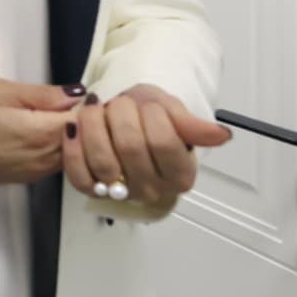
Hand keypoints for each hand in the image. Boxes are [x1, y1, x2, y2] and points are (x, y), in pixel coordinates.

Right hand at [0, 78, 83, 188]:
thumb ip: (41, 93)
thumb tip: (77, 94)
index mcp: (40, 133)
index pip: (87, 122)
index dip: (94, 107)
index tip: (91, 93)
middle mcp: (45, 159)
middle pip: (86, 142)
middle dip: (89, 122)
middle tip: (80, 100)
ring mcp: (38, 172)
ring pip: (75, 154)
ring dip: (75, 136)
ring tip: (62, 113)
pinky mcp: (28, 178)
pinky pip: (57, 162)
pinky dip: (61, 147)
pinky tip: (46, 131)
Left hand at [63, 84, 231, 207]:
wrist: (126, 123)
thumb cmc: (149, 119)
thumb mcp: (174, 113)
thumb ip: (193, 126)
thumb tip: (222, 134)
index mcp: (180, 174)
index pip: (163, 142)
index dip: (152, 116)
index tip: (148, 105)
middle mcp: (153, 190)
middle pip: (131, 148)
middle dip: (122, 114)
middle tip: (121, 103)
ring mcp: (121, 193)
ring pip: (104, 161)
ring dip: (95, 125)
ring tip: (98, 109)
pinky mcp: (91, 190)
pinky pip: (79, 175)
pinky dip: (74, 148)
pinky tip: (75, 127)